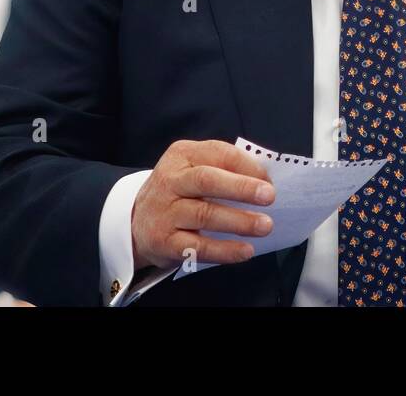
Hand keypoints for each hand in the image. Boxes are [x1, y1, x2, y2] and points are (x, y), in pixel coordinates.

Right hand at [131, 139, 275, 270]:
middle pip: (207, 180)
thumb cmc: (178, 193)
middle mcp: (170, 180)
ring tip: (264, 225)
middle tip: (269, 196)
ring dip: (238, 221)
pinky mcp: (164, 241)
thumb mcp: (194, 168)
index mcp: (182, 155)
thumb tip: (264, 180)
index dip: (246, 166)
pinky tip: (244, 251)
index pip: (218, 153)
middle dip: (241, 188)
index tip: (269, 180)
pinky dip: (224, 250)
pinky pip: (197, 247)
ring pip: (204, 214)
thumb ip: (225, 168)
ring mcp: (165, 212)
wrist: (136, 222)